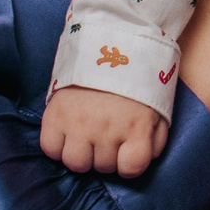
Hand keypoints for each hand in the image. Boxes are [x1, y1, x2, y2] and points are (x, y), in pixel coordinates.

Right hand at [40, 85, 167, 176]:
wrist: (109, 40)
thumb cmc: (137, 77)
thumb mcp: (158, 107)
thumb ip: (155, 139)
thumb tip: (143, 160)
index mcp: (136, 127)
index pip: (131, 169)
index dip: (129, 162)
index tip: (127, 150)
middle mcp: (107, 129)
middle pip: (103, 167)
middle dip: (107, 155)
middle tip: (107, 134)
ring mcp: (79, 123)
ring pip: (76, 163)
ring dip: (82, 154)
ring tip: (86, 136)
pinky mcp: (55, 114)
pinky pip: (50, 149)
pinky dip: (57, 145)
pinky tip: (67, 132)